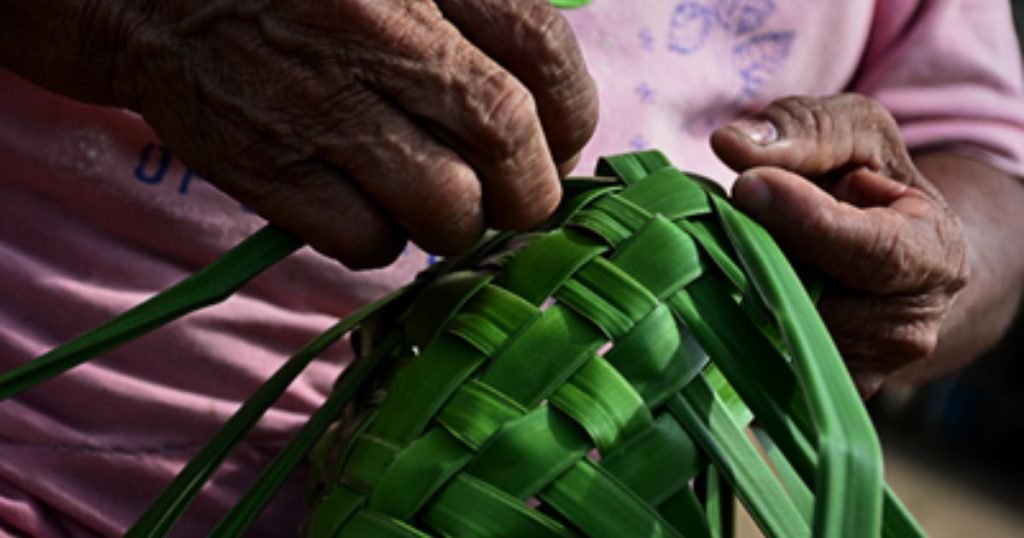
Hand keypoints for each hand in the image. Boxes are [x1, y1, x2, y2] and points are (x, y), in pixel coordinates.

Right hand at [107, 0, 596, 266]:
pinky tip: (368, 207)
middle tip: (519, 195)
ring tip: (439, 201)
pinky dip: (385, 239)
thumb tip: (555, 106)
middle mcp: (379, 32)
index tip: (562, 141)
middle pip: (508, 139)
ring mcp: (321, 105)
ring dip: (459, 223)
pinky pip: (369, 242)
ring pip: (447, 207)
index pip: (543, 51)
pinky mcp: (268, 169)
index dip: (573, 116)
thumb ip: (485, 14)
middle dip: (532, 190)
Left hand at [711, 94, 967, 396]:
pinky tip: (725, 284)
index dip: (806, 221)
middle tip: (722, 212)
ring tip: (735, 245)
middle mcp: (904, 330)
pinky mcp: (806, 392)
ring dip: (733, 284)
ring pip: (769, 329)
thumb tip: (732, 145)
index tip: (748, 185)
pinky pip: (751, 360)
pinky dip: (726, 319)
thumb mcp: (856, 134)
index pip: (873, 253)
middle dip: (754, 251)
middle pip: (806, 296)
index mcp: (933, 256)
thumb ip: (805, 131)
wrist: (885, 258)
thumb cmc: (869, 185)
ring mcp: (857, 370)